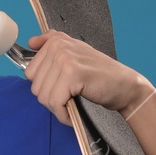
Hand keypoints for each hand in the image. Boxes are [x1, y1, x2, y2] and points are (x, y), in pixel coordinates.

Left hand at [25, 30, 150, 124]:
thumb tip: (30, 42)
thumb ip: (52, 44)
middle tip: (68, 99)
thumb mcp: (76, 53)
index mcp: (57, 40)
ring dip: (56, 108)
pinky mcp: (73, 75)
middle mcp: (59, 46)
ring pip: (43, 95)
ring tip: (71, 105)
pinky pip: (55, 102)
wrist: (126, 86)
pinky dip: (62, 114)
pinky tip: (72, 113)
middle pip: (35, 85)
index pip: (30, 72)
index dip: (44, 86)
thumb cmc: (100, 75)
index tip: (60, 89)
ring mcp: (65, 59)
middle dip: (50, 98)